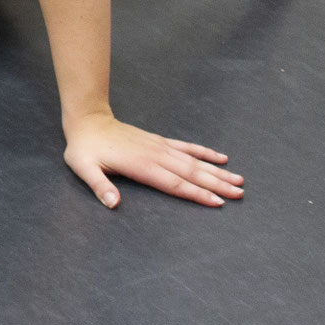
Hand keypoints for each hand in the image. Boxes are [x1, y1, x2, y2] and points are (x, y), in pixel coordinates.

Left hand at [63, 112, 243, 208]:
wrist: (88, 121)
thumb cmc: (84, 149)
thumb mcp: (84, 169)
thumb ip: (100, 186)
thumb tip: (113, 204)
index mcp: (142, 166)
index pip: (175, 184)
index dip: (197, 194)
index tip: (217, 202)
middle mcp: (156, 155)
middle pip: (191, 173)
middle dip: (217, 185)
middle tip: (240, 194)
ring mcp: (160, 147)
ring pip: (194, 161)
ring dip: (217, 171)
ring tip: (239, 180)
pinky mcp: (159, 141)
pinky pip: (186, 147)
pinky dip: (204, 152)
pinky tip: (221, 158)